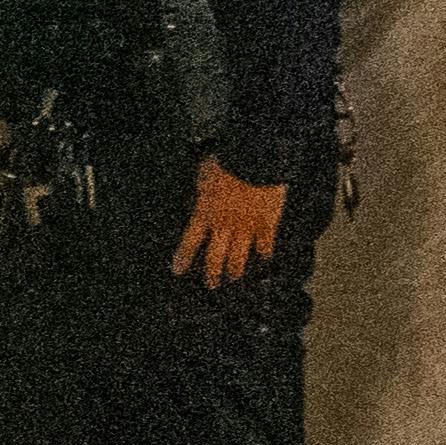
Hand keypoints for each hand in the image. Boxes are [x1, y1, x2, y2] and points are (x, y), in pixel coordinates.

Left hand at [175, 163, 290, 284]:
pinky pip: (266, 244)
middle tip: (212, 284)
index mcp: (205, 214)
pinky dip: (265, 252)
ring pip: (239, 256)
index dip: (183, 258)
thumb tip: (201, 191)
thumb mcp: (204, 174)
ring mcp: (246, 227)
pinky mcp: (267, 223)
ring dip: (236, 268)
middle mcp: (224, 226)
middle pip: (215, 257)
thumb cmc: (227, 161)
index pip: (190, 243)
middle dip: (212, 273)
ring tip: (235, 276)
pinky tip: (265, 259)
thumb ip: (203, 189)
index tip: (178, 270)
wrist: (255, 160)